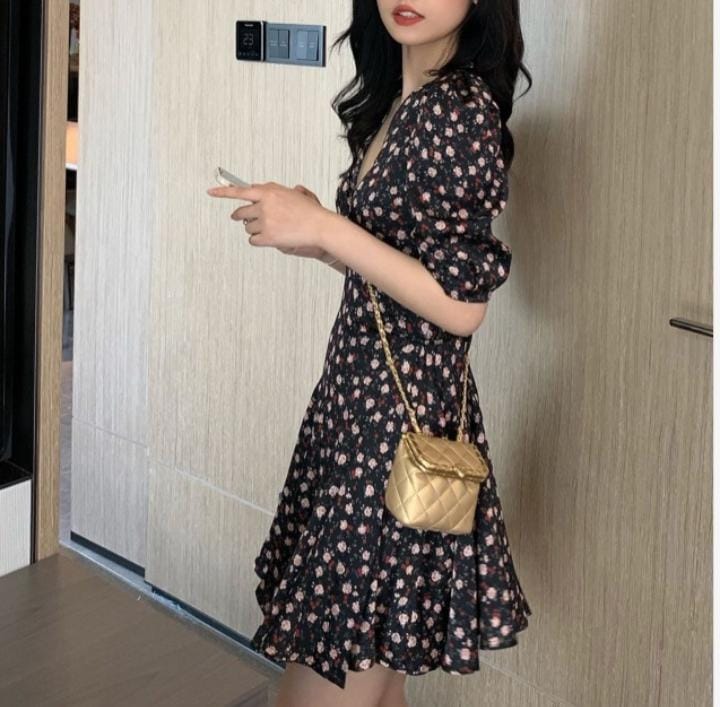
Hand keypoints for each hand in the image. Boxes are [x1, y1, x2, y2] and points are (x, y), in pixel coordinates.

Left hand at [206, 181, 331, 253]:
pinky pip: (253, 240)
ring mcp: (265, 222)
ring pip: (247, 228)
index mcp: (268, 192)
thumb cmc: (308, 211)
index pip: (240, 191)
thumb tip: (257, 189)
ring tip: (272, 228)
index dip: (223, 192)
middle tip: (247, 218)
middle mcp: (264, 206)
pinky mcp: (267, 237)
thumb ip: (272, 190)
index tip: (211, 192)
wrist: (319, 226)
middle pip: (240, 213)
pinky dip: (259, 240)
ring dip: (255, 229)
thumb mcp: (290, 192)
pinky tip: (271, 238)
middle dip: (241, 217)